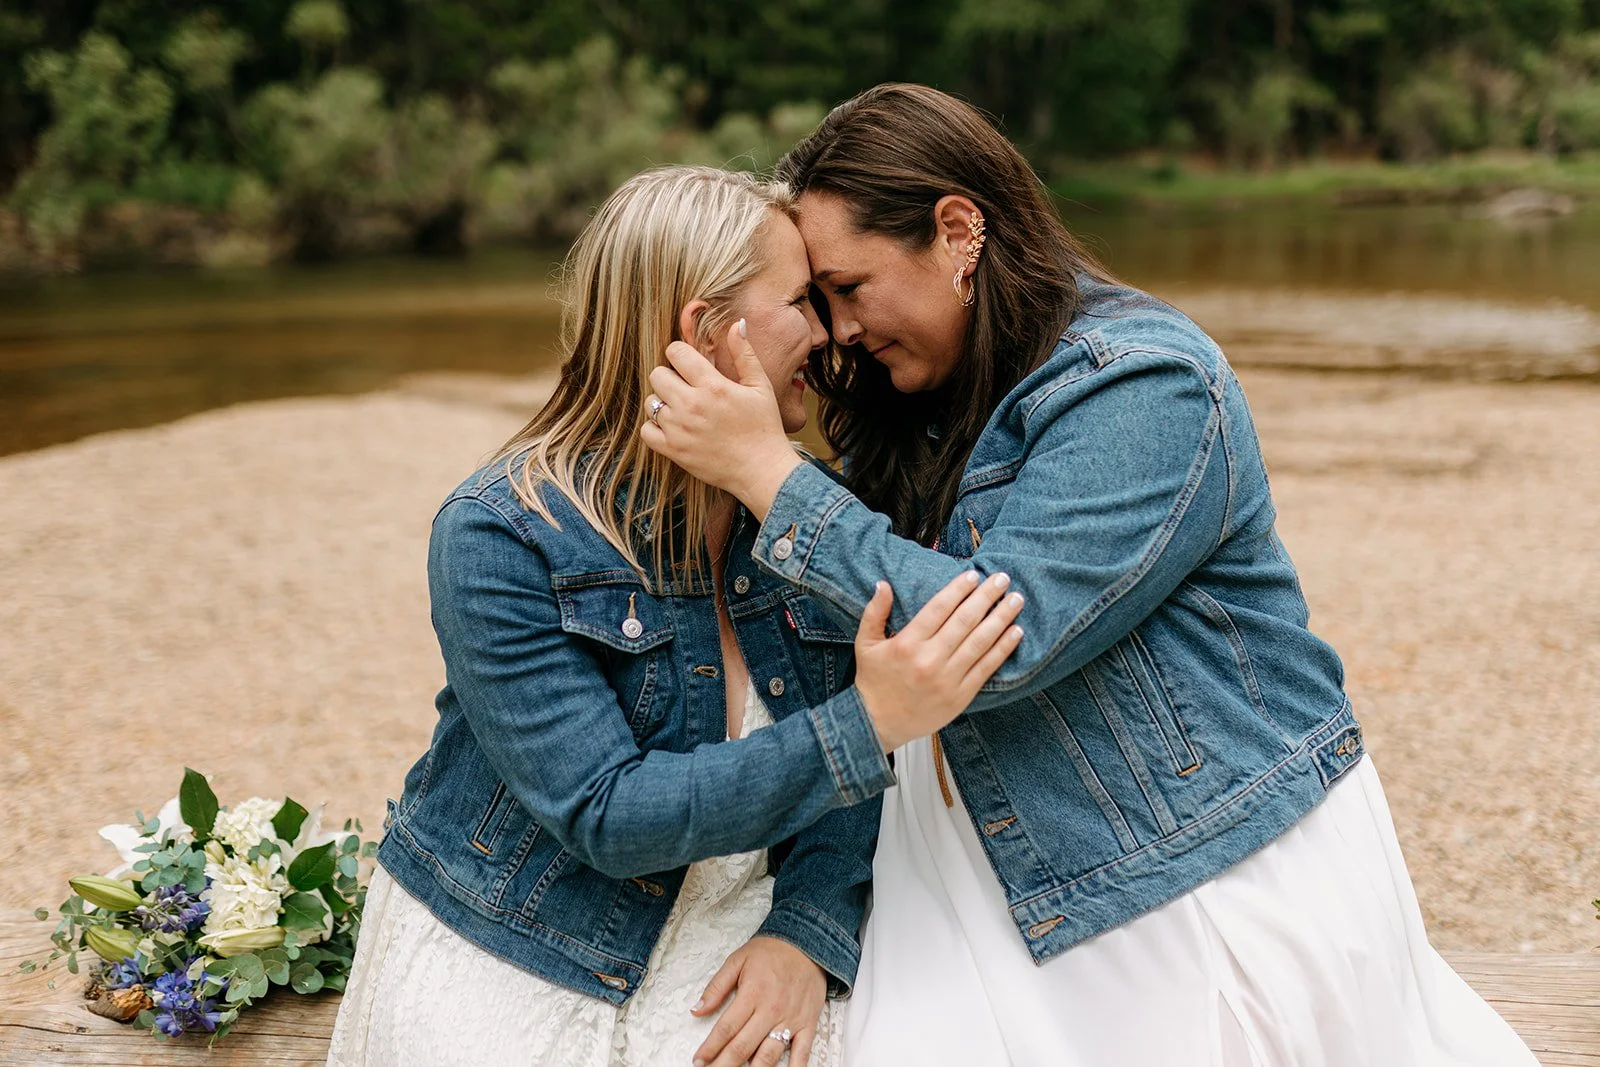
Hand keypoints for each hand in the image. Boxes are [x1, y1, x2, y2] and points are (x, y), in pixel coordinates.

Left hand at [640, 320, 802, 518]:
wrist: (762, 470)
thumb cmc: (764, 427)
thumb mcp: (760, 386)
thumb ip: (745, 353)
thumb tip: (735, 323)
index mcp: (713, 385)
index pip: (676, 352)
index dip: (680, 353)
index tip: (689, 363)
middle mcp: (692, 405)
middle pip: (657, 374)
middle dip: (670, 376)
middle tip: (685, 387)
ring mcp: (679, 429)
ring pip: (650, 402)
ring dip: (663, 402)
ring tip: (682, 409)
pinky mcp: (673, 451)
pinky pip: (646, 430)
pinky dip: (655, 427)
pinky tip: (673, 428)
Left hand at [691, 935, 825, 1066]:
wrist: (808, 942)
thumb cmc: (771, 951)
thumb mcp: (737, 960)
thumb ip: (716, 987)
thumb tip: (697, 1010)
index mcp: (751, 994)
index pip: (726, 1029)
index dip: (710, 1049)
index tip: (698, 1061)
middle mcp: (771, 1010)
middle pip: (743, 1047)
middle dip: (724, 1065)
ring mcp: (791, 1019)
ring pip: (769, 1056)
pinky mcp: (808, 1024)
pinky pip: (802, 1053)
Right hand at [854, 572, 1024, 751]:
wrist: (877, 724)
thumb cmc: (873, 681)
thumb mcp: (865, 644)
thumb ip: (874, 612)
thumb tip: (884, 584)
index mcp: (907, 643)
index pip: (939, 608)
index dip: (959, 589)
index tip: (974, 575)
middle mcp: (929, 659)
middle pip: (965, 621)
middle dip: (987, 596)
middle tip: (1003, 579)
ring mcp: (947, 679)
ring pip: (980, 642)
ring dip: (1002, 618)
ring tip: (1016, 601)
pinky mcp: (960, 696)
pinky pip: (986, 668)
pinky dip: (1003, 648)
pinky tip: (1016, 632)